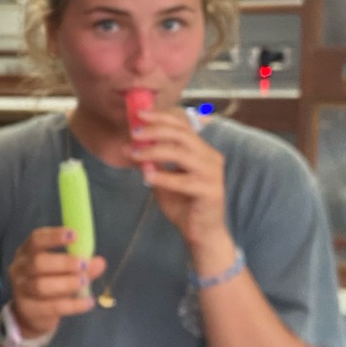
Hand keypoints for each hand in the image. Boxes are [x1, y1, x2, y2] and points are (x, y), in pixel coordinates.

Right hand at [7, 226, 106, 336]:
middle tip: (83, 264)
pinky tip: (89, 302)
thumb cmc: (47, 283)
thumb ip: (80, 265)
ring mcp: (21, 290)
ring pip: (41, 286)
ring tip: (85, 282)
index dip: (54, 236)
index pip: (36, 239)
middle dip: (63, 262)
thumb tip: (100, 262)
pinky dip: (73, 305)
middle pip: (37, 263)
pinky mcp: (29, 310)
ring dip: (66, 283)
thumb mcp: (62, 271)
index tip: (75, 235)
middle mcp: (20, 269)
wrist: (29, 314)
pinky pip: (52, 307)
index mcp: (26, 252)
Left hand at [128, 109, 227, 253]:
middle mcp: (210, 157)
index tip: (139, 115)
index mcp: (202, 150)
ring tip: (134, 154)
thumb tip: (133, 146)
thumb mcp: (163, 178)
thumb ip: (153, 163)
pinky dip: (163, 177)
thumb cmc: (183, 203)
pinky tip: (146, 177)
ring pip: (181, 153)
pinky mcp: (211, 191)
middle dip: (155, 130)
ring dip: (154, 151)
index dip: (161, 117)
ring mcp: (213, 173)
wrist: (200, 232)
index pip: (183, 126)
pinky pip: (183, 180)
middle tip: (134, 133)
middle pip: (182, 135)